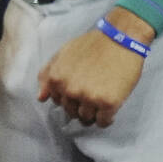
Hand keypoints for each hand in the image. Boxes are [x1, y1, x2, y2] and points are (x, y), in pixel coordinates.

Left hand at [37, 9, 150, 127]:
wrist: (120, 39)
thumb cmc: (91, 45)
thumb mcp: (62, 54)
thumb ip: (47, 74)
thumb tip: (41, 98)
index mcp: (56, 79)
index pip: (58, 102)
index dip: (69, 98)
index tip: (79, 92)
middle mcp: (69, 90)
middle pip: (71, 112)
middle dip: (80, 107)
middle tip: (92, 96)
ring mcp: (89, 98)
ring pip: (86, 119)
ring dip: (93, 114)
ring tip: (101, 102)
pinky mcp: (108, 103)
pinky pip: (103, 122)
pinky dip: (106, 120)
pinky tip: (109, 109)